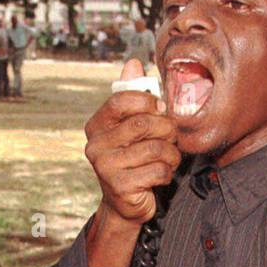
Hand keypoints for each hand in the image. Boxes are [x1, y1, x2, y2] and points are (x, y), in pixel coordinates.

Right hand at [84, 57, 180, 226]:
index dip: (148, 101)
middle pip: (143, 123)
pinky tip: (160, 176)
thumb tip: (133, 63)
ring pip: (155, 148)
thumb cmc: (133, 157)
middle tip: (171, 137)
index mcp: (96, 126)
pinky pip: (158, 170)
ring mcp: (105, 167)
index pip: (122, 99)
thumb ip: (133, 95)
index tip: (159, 109)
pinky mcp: (120, 187)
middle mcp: (95, 145)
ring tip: (168, 158)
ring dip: (171, 154)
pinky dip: (167, 173)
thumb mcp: (131, 125)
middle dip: (166, 129)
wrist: (125, 203)